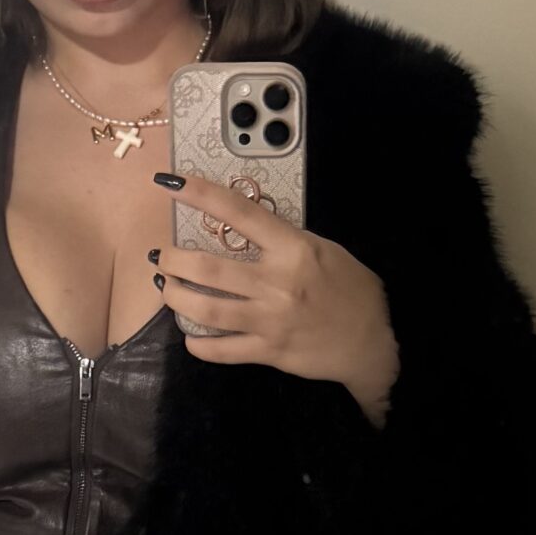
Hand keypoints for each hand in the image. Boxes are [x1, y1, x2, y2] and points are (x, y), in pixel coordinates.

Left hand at [151, 169, 399, 419]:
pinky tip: (190, 336)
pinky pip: (222, 350)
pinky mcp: (269, 351)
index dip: (200, 195)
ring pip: (207, 309)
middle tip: (162, 256)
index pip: (239, 213)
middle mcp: (277, 283)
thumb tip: (247, 231)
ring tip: (167, 288)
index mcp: (293, 249)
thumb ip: (285, 242)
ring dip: (176, 297)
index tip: (170, 183)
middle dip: (175, 260)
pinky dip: (199, 345)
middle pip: (209, 268)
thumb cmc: (352, 290)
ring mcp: (270, 320)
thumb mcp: (324, 250)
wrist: (373, 341)